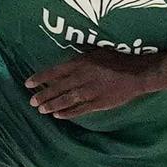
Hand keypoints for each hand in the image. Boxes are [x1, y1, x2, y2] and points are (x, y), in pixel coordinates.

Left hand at [26, 50, 161, 117]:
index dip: (40, 78)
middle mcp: (83, 77)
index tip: (28, 83)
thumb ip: (81, 55)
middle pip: (58, 87)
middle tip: (31, 101)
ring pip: (66, 100)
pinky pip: (80, 109)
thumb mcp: (97, 51)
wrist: (138, 74)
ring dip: (52, 105)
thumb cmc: (118, 59)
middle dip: (43, 95)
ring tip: (41, 109)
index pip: (55, 71)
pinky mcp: (99, 103)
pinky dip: (68, 113)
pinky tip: (58, 115)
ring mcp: (91, 91)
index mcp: (81, 62)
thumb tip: (66, 57)